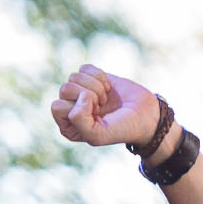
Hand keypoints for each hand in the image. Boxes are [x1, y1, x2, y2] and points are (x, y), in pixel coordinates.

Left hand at [49, 66, 163, 150]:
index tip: (97, 116)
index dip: (79, 109)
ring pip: (74, 77)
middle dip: (89, 96)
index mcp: (69, 125)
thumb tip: (81, 94)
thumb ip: (78, 121)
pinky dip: (100, 76)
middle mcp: (71, 107)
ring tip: (106, 99)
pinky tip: (108, 89)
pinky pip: (85, 68)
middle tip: (103, 106)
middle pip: (65, 89)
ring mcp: (81, 91)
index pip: (57, 107)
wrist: (145, 115)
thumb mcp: (97, 135)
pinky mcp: (91, 77)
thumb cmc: (122, 128)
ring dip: (96, 87)